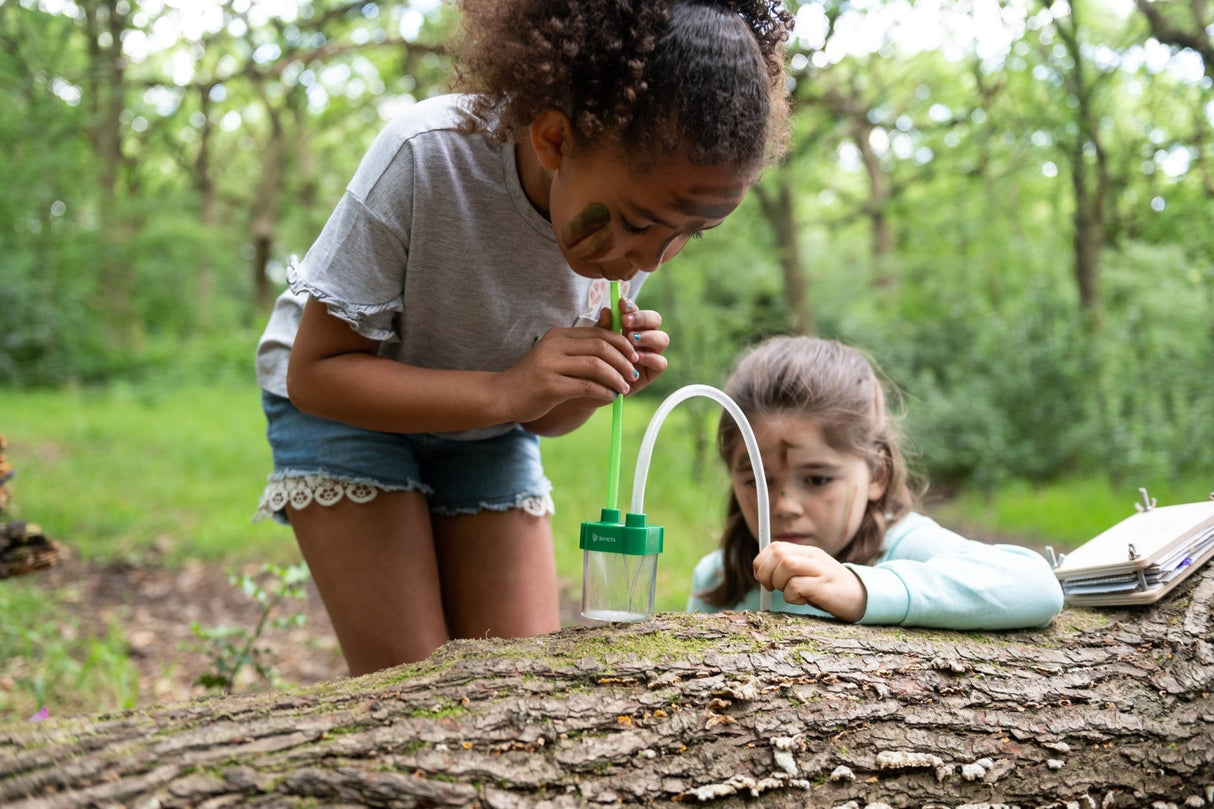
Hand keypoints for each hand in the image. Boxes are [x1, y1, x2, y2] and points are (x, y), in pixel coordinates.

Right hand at [494, 321, 642, 424]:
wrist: (504, 394)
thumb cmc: (535, 377)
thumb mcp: (557, 356)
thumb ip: (582, 349)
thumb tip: (616, 345)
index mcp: (560, 335)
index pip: (599, 333)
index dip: (621, 344)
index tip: (634, 357)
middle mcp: (555, 345)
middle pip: (601, 347)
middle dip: (623, 361)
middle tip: (633, 375)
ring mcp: (551, 365)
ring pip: (596, 366)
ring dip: (616, 378)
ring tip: (624, 388)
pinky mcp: (550, 386)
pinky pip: (586, 386)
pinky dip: (603, 392)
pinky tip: (610, 397)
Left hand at [595, 296, 668, 394]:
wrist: (590, 389)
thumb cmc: (594, 362)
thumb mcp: (596, 343)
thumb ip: (603, 328)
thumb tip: (607, 311)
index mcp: (631, 326)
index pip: (637, 311)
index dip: (631, 306)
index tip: (621, 304)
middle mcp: (644, 337)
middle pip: (655, 320)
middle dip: (642, 318)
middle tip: (626, 323)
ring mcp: (650, 354)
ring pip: (662, 339)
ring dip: (648, 337)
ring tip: (632, 339)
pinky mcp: (652, 372)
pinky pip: (661, 363)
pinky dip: (651, 358)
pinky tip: (637, 358)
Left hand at [753, 542, 867, 622]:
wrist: (863, 598)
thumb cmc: (829, 589)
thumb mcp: (808, 574)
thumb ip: (788, 569)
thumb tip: (761, 573)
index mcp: (807, 552)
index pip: (774, 547)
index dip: (761, 562)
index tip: (763, 579)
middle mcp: (813, 557)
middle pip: (778, 553)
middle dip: (766, 572)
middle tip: (771, 587)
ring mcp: (820, 570)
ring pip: (786, 564)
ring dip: (778, 582)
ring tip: (788, 593)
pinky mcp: (825, 587)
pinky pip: (797, 585)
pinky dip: (791, 596)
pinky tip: (801, 600)